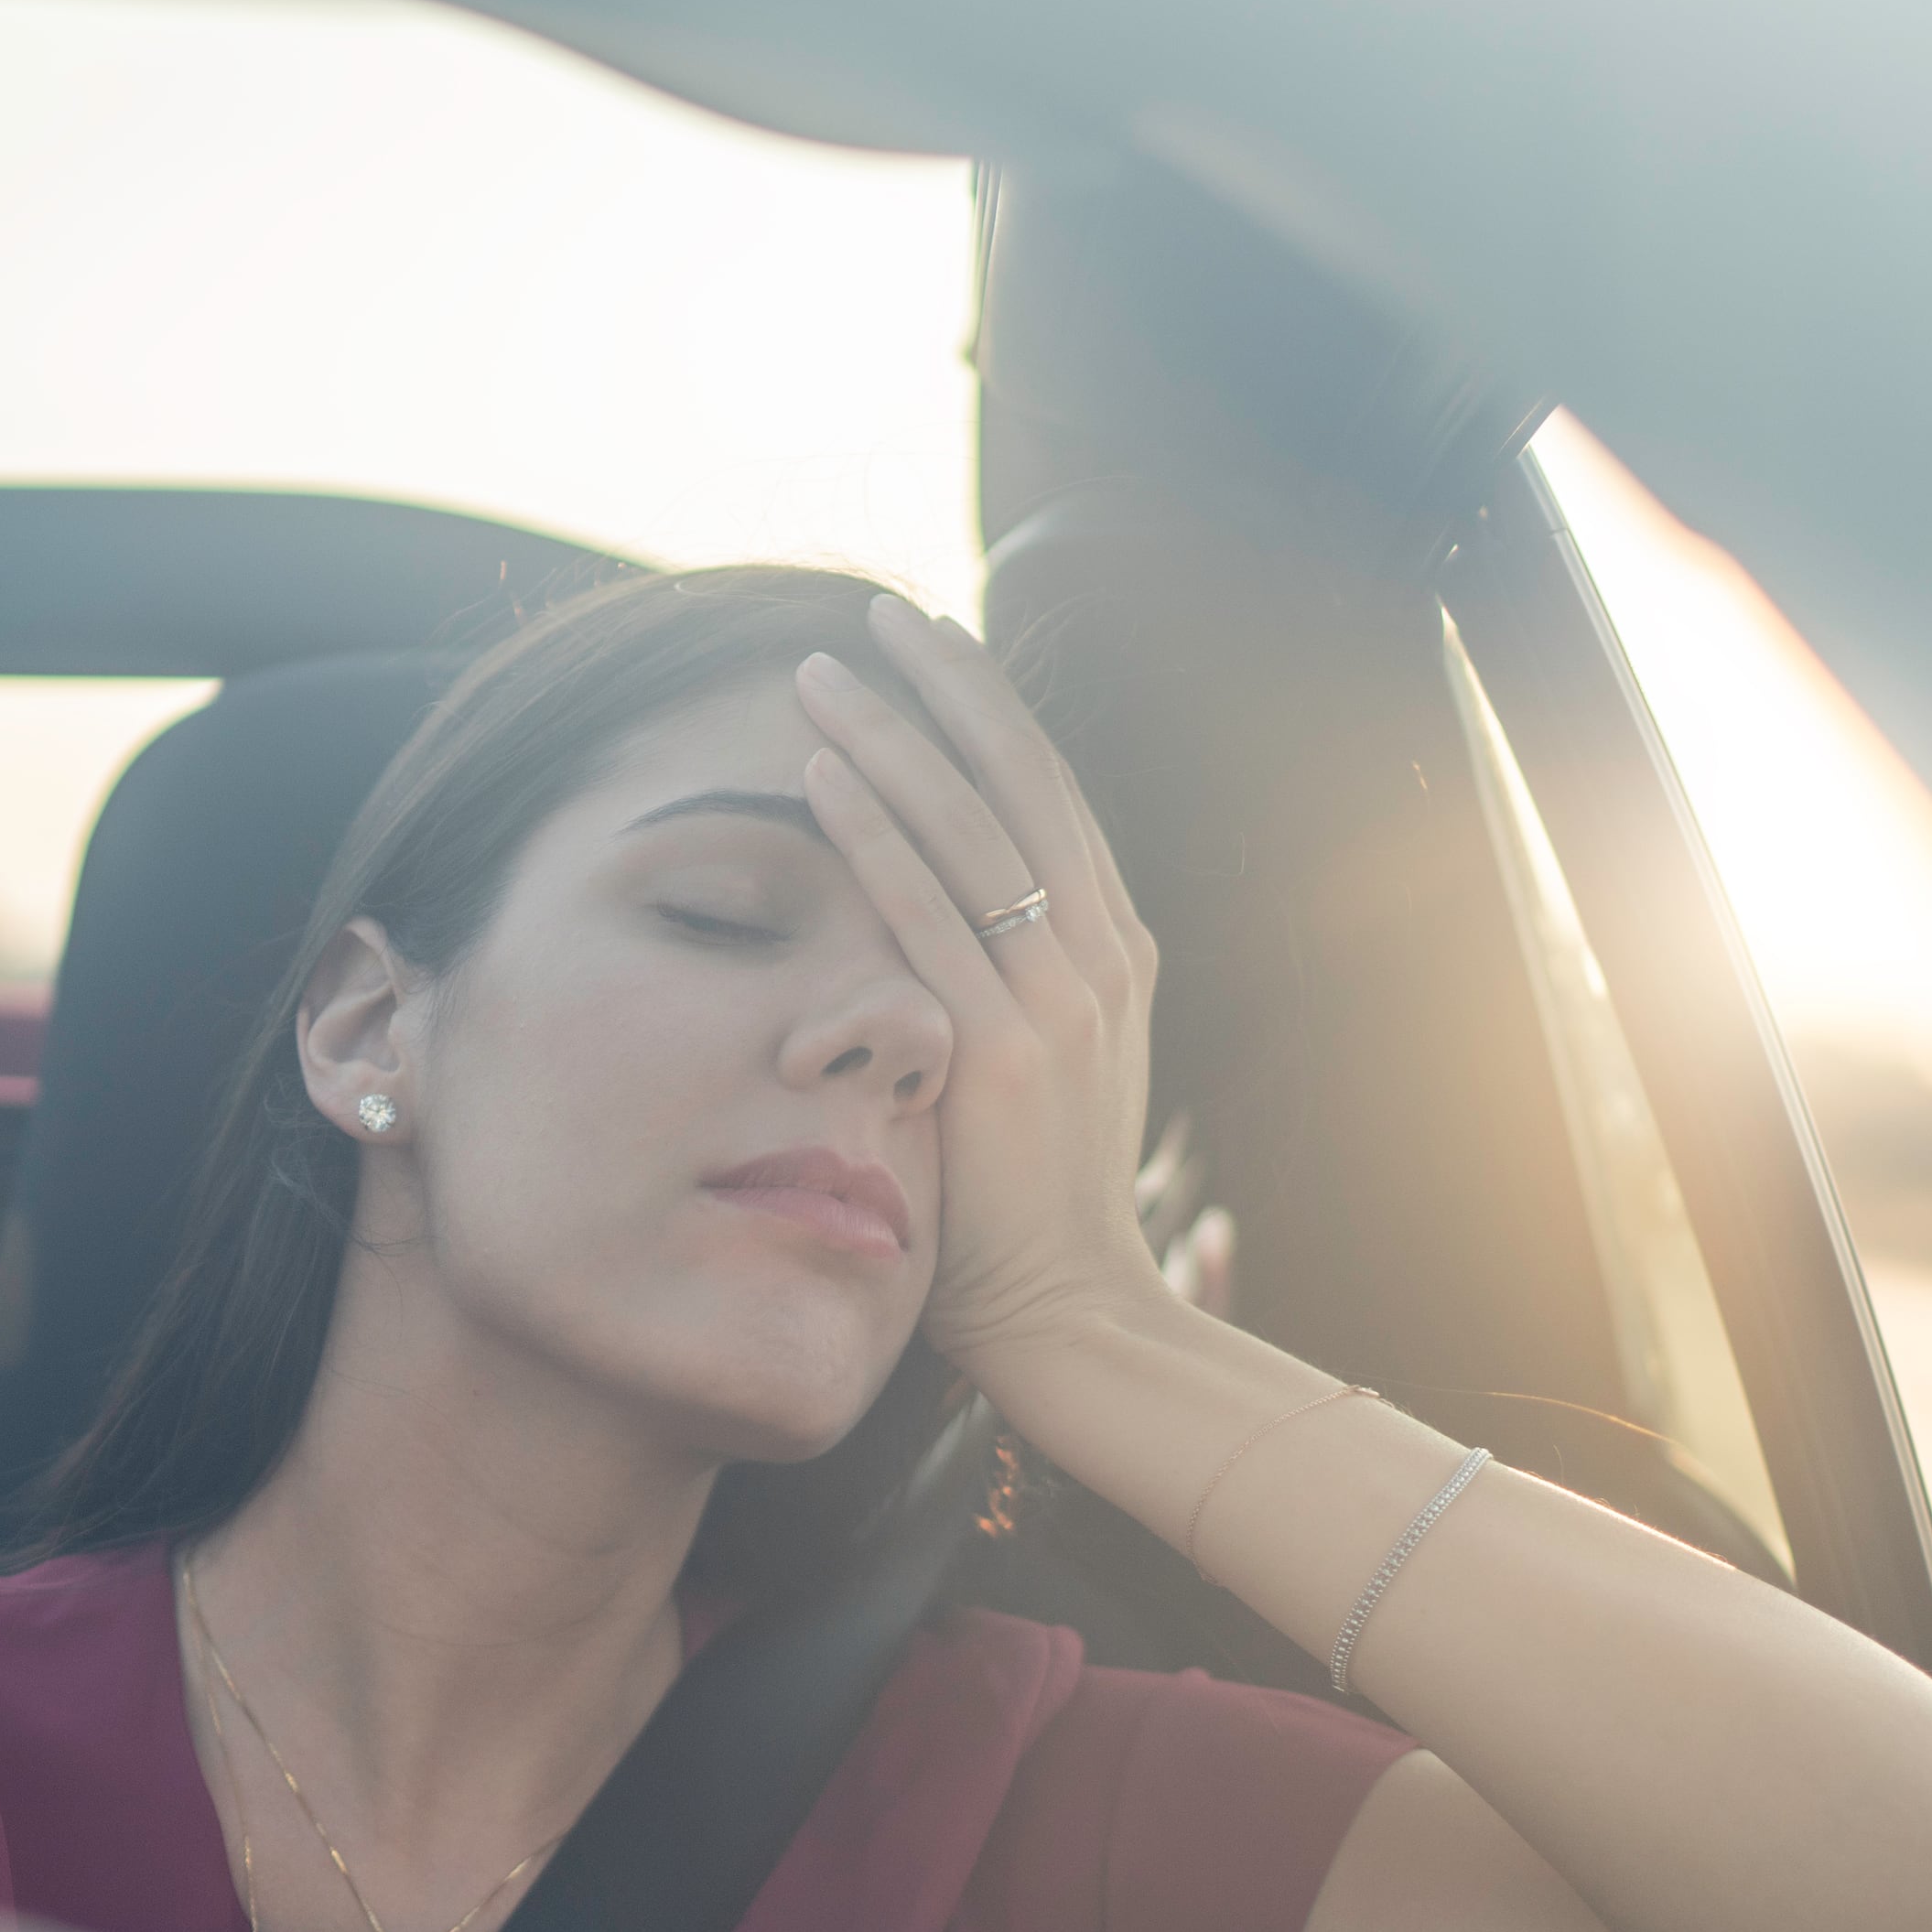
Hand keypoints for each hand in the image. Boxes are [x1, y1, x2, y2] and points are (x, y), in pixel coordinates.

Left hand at [794, 595, 1169, 1376]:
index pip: (1050, 797)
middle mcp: (1097, 960)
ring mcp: (1057, 1003)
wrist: (1079, 1319)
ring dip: (889, 737)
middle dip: (945, 686)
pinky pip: (924, 916)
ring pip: (967, 829)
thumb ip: (1009, 991)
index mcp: (1113, 955)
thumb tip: (944, 927)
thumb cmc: (1034, 1213)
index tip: (930, 644)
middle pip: (1019, 781)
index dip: (990, 712)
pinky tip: (819, 772)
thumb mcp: (1045, 1075)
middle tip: (874, 613)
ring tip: (818, 670)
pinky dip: (872, 835)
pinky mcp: (1001, 1054)